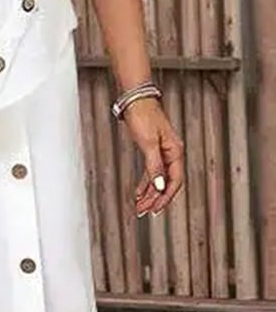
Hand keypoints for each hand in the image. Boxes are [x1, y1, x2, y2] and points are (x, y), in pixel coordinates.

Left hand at [122, 96, 184, 217]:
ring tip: (140, 207)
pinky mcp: (153, 150)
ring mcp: (162, 152)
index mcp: (175, 151)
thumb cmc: (144, 116)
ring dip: (149, 194)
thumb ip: (154, 167)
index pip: (175, 181)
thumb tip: (160, 186)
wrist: (135, 100)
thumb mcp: (148, 144)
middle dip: (156, 199)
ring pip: (158, 180)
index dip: (165, 198)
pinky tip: (139, 193)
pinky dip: (145, 184)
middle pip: (167, 183)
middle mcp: (171, 153)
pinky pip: (152, 173)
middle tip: (145, 212)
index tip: (156, 210)